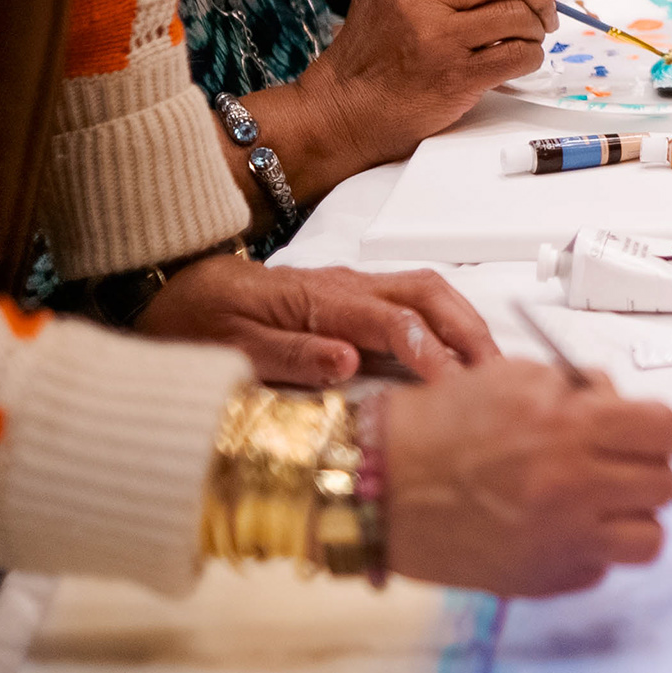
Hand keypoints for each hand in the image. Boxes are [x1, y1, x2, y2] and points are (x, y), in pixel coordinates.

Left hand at [136, 252, 497, 387]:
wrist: (176, 288)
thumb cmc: (201, 318)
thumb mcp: (232, 345)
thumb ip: (291, 354)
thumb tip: (348, 362)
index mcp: (320, 298)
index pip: (392, 320)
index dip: (428, 352)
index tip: (452, 386)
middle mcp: (346, 285)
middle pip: (427, 292)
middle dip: (467, 329)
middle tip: (495, 373)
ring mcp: (353, 287)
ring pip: (428, 289)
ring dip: (464, 321)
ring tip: (489, 365)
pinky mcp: (353, 297)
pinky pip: (414, 297)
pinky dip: (447, 319)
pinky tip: (457, 351)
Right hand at [283, 0, 559, 186]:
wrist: (344, 111)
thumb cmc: (373, 50)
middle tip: (547, 5)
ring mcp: (438, 37)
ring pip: (519, 12)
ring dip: (537, 24)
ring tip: (532, 35)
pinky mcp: (455, 76)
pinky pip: (518, 54)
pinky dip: (531, 55)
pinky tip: (520, 58)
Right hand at [385, 360, 671, 597]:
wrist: (379, 484)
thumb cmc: (439, 426)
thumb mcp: (516, 378)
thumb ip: (582, 390)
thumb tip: (624, 405)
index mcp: (571, 427)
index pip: (667, 432)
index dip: (660, 429)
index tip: (647, 432)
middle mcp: (573, 487)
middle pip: (665, 486)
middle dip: (647, 470)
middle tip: (619, 465)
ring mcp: (559, 541)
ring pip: (648, 539)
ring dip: (632, 518)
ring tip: (601, 504)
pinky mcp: (540, 580)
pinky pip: (600, 569)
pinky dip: (590, 551)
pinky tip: (559, 529)